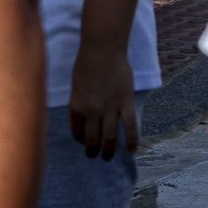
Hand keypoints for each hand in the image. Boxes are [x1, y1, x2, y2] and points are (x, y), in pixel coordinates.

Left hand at [69, 44, 139, 161]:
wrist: (102, 49)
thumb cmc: (87, 62)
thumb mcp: (77, 86)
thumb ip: (81, 102)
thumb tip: (88, 114)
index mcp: (76, 107)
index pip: (76, 132)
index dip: (80, 140)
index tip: (84, 142)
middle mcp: (91, 112)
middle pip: (92, 139)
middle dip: (92, 151)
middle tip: (94, 156)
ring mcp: (109, 109)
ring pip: (109, 138)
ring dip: (108, 151)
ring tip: (108, 158)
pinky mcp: (125, 103)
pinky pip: (130, 127)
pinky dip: (131, 141)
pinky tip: (131, 151)